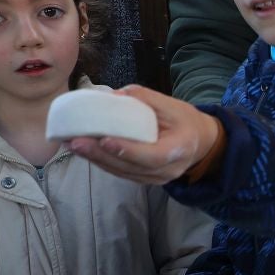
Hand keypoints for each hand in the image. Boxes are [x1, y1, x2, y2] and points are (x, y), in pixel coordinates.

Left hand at [64, 86, 221, 185]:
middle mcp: (168, 169)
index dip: (127, 150)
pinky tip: (84, 151)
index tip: (104, 139)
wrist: (201, 143)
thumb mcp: (173, 105)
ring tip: (72, 145)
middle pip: (131, 167)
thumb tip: (114, 96)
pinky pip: (121, 172)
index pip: (152, 156)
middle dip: (101, 155)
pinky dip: (102, 162)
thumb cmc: (186, 121)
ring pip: (122, 172)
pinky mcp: (145, 179)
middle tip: (76, 142)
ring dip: (96, 159)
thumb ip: (145, 99)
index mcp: (179, 149)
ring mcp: (156, 178)